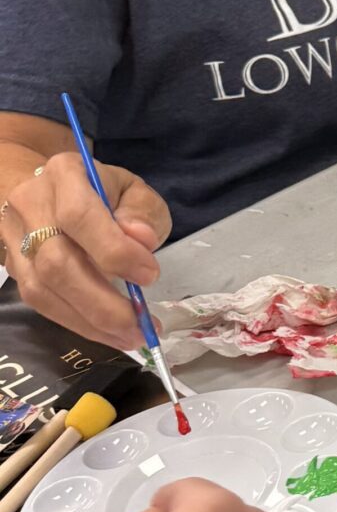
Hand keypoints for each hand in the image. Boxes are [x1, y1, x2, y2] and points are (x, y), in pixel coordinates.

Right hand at [2, 149, 170, 351]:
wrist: (52, 189)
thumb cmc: (103, 192)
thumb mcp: (133, 190)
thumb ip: (142, 211)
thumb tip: (141, 239)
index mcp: (64, 174)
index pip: (78, 216)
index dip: (114, 251)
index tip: (149, 275)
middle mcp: (30, 204)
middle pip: (56, 263)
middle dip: (103, 303)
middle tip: (142, 325)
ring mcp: (14, 238)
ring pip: (42, 290)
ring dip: (90, 322)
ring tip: (130, 337)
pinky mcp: (13, 267)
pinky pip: (39, 303)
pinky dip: (77, 323)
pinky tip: (107, 332)